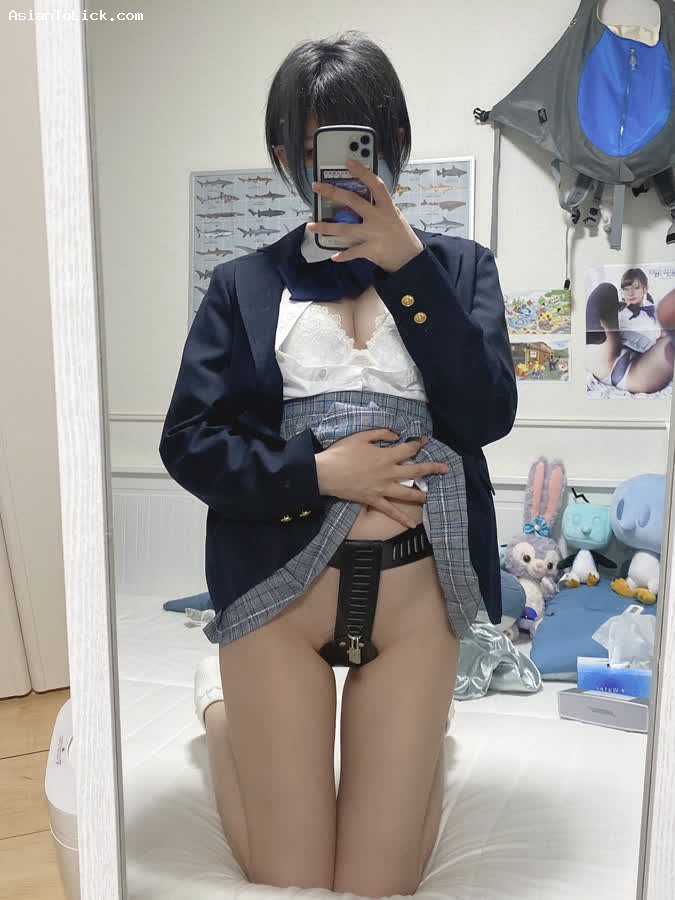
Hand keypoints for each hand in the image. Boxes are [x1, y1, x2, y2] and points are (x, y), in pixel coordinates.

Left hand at [306, 159, 423, 271]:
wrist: (409, 257)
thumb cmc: (399, 233)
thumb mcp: (394, 214)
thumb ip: (379, 205)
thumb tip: (359, 195)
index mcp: (386, 206)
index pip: (375, 184)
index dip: (362, 172)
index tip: (348, 162)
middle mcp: (379, 218)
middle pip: (353, 201)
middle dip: (332, 192)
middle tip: (316, 187)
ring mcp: (373, 234)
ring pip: (345, 228)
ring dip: (326, 227)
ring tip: (311, 225)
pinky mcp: (371, 250)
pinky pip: (353, 252)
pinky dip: (343, 255)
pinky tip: (333, 255)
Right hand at [314, 429, 447, 528]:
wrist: (325, 473)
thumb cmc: (341, 453)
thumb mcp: (361, 436)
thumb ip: (380, 433)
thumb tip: (396, 435)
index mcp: (385, 456)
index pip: (408, 449)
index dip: (418, 444)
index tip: (425, 441)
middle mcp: (388, 473)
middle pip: (415, 472)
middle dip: (432, 468)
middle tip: (445, 469)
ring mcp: (382, 489)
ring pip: (407, 493)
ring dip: (422, 494)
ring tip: (432, 496)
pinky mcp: (374, 500)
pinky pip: (390, 511)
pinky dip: (401, 519)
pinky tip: (412, 525)